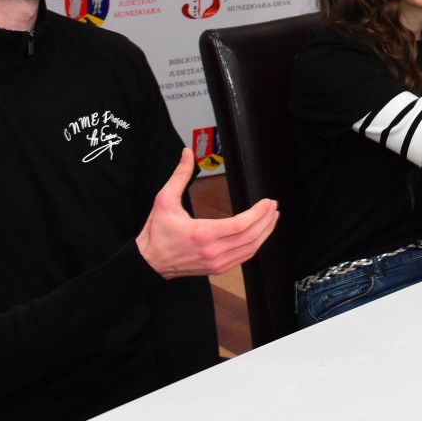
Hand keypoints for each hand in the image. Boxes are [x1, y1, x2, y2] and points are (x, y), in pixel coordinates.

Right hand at [137, 148, 278, 278]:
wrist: (148, 263)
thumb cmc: (156, 232)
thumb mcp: (164, 200)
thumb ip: (179, 175)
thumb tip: (187, 152)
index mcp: (202, 233)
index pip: (240, 225)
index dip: (259, 213)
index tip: (268, 201)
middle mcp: (212, 251)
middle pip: (251, 236)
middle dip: (267, 219)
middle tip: (273, 206)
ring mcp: (216, 262)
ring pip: (251, 248)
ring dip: (265, 232)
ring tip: (272, 217)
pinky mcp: (217, 268)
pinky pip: (244, 257)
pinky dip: (256, 244)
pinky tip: (261, 233)